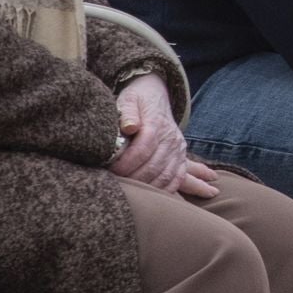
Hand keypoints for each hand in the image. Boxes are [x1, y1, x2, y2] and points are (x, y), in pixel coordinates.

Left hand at [109, 75, 217, 198]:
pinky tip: (156, 198)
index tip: (112, 171)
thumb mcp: (129, 99)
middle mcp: (171, 138)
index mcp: (157, 123)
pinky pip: (178, 179)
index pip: (144, 148)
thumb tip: (130, 126)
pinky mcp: (181, 158)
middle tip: (117, 186)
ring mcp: (178, 149)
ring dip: (149, 188)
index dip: (127, 162)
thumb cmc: (137, 100)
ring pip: (166, 175)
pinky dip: (167, 190)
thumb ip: (128, 112)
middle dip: (135, 179)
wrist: (156, 94)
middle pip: (155, 166)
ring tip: (133, 195)